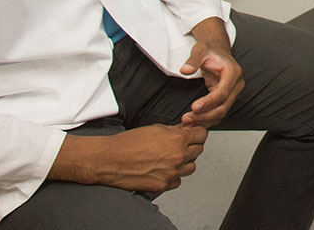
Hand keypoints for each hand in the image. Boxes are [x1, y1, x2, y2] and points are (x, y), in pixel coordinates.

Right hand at [51, 123, 207, 192]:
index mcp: (177, 140)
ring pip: (191, 167)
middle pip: (198, 150)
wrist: (110, 160)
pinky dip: (173, 175)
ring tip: (170, 157)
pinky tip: (163, 169)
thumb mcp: (155, 129)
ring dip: (185, 161)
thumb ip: (175, 130)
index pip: (202, 135)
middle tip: (180, 144)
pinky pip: (178, 180)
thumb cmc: (128, 143)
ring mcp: (171, 173)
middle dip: (191, 145)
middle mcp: (177, 157)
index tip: (193, 132)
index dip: (197, 132)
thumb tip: (187, 128)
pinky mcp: (163, 185)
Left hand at [179, 17, 243, 127]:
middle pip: (223, 106)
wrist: (216, 50)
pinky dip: (207, 120)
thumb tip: (185, 70)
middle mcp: (237, 84)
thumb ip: (193, 60)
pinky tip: (194, 122)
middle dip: (204, 115)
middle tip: (186, 118)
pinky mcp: (227, 98)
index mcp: (233, 72)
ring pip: (221, 112)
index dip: (208, 102)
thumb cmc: (210, 50)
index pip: (222, 92)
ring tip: (187, 122)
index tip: (194, 107)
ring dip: (204, 120)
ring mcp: (233, 93)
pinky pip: (218, 112)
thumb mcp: (200, 50)